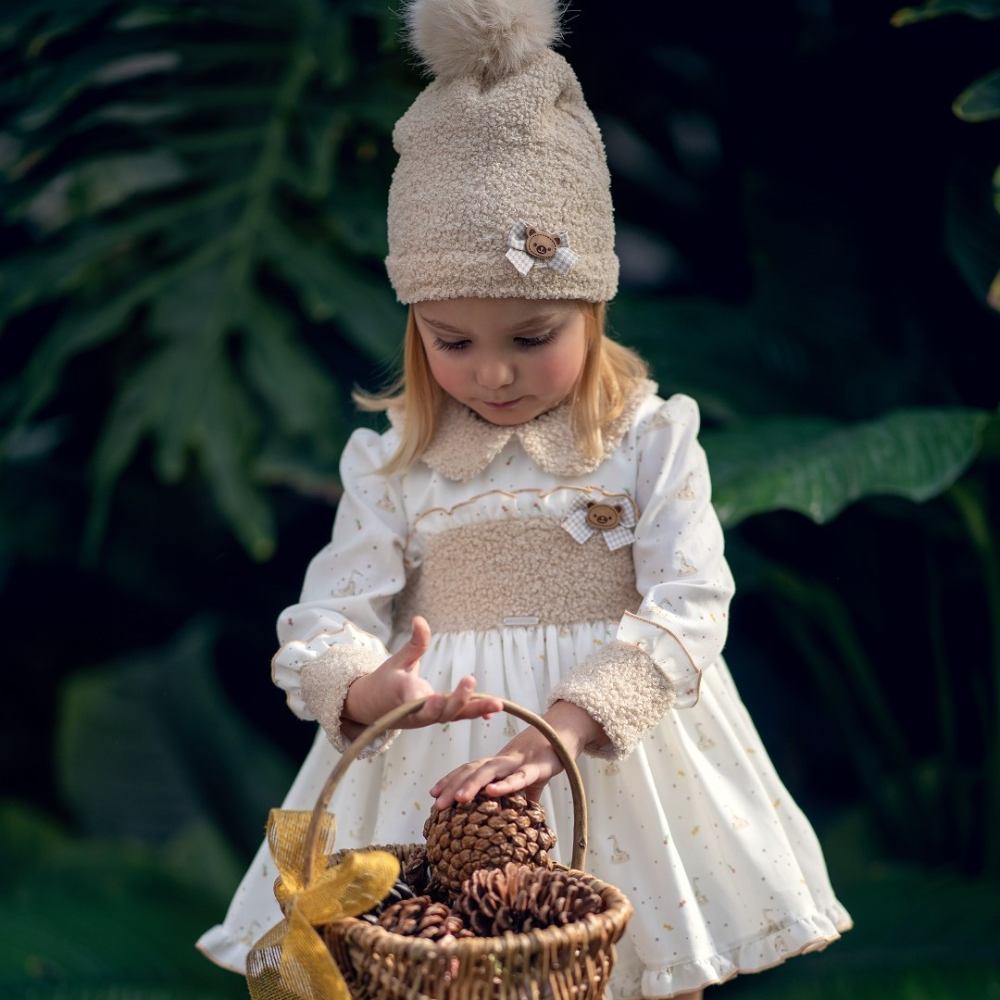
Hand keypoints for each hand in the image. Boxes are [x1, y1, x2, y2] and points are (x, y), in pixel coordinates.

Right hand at [343, 615, 502, 729]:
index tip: (436, 697)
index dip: (427, 703)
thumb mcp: (396, 660)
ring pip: (452, 715)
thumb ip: (414, 643)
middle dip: (457, 701)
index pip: (414, 702)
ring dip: (474, 709)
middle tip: (470, 681)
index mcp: (403, 696)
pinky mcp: (438, 716)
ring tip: (496, 703)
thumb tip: (419, 619)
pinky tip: (493, 710)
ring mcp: (430, 717)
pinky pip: (458, 716)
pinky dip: (475, 713)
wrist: (375, 707)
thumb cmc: (386, 681)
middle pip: (439, 712)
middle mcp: (417, 711)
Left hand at [428, 700, 607, 808]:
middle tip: (436, 804)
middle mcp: (503, 761)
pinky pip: (519, 777)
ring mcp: (519, 762)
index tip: (433, 794)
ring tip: (457, 800)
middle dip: (453, 786)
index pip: (469, 769)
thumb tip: (517, 820)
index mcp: (498, 763)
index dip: (450, 779)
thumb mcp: (527, 781)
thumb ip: (518, 797)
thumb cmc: (543, 756)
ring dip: (472, 785)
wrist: (566, 734)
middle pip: (473, 771)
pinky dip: (505, 784)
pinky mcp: (538, 767)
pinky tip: (492, 792)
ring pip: (491, 773)